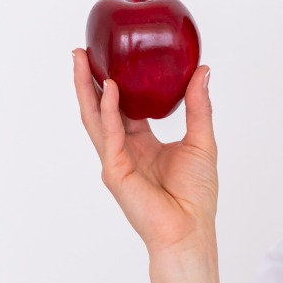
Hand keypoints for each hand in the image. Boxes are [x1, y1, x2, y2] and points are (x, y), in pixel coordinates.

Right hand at [72, 49, 217, 253]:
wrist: (190, 229)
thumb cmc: (196, 195)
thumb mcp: (202, 141)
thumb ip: (199, 107)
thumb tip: (202, 71)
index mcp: (144, 144)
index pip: (125, 108)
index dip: (116, 84)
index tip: (111, 59)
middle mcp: (126, 150)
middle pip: (102, 109)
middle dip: (89, 81)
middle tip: (82, 52)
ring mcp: (117, 160)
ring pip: (95, 119)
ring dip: (86, 90)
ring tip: (80, 61)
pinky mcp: (116, 172)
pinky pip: (110, 136)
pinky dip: (109, 112)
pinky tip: (110, 91)